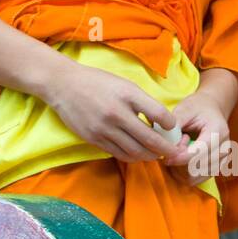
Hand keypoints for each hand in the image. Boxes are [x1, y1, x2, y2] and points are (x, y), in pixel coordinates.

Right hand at [43, 57, 195, 164]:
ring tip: (156, 154)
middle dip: (166, 149)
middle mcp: (117, 113)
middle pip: (150, 139)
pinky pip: (119, 154)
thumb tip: (161, 121)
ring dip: (149, 155)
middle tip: (173, 151)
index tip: (173, 128)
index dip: (171, 125)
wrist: (64, 85)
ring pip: (135, 151)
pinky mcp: (94, 139)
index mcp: (128, 94)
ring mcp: (104, 128)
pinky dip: (132, 156)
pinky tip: (137, 153)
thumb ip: (142, 102)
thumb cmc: (97, 82)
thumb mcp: (124, 84)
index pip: (159, 114)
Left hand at [166, 89, 229, 188]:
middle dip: (179, 162)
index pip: (198, 153)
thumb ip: (175, 124)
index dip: (179, 158)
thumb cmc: (197, 107)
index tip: (165, 156)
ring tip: (179, 151)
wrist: (212, 109)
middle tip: (174, 147)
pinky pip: (198, 179)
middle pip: (197, 168)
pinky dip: (185, 173)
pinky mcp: (218, 167)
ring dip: (181, 169)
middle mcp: (224, 148)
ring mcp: (223, 159)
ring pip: (196, 177)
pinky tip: (182, 160)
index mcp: (218, 132)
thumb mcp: (185, 109)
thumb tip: (164, 141)